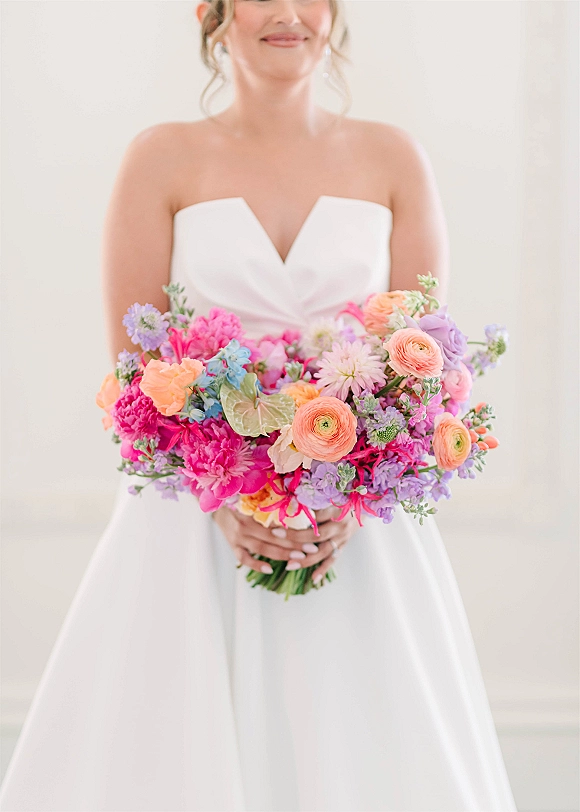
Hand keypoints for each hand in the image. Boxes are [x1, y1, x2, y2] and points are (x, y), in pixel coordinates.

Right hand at [212, 504, 358, 582]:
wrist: (215, 503)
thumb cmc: (239, 496)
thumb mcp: (253, 493)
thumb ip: (271, 497)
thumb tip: (299, 498)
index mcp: (251, 509)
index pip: (277, 523)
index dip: (295, 530)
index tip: (313, 533)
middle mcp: (244, 524)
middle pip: (273, 538)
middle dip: (294, 545)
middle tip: (313, 549)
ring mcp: (237, 537)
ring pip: (262, 549)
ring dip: (281, 555)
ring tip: (299, 559)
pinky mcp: (232, 546)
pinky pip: (243, 558)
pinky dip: (256, 565)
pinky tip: (269, 569)